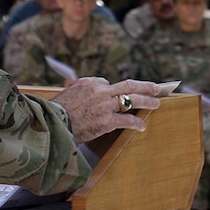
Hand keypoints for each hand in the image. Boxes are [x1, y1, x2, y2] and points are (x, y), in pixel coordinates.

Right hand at [50, 78, 164, 143]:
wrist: (52, 126)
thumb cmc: (56, 113)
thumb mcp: (67, 94)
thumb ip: (78, 89)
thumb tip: (79, 85)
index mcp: (90, 82)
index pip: (107, 83)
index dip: (114, 90)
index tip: (121, 95)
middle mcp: (100, 91)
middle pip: (128, 85)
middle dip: (145, 86)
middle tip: (157, 88)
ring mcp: (105, 106)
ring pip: (132, 100)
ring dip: (147, 101)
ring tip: (157, 103)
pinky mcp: (107, 121)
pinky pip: (127, 120)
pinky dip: (137, 123)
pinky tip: (142, 126)